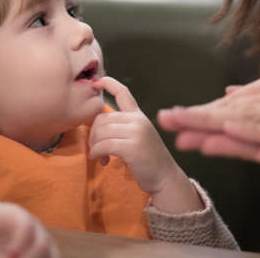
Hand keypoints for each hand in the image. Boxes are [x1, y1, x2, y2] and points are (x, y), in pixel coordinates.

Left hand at [89, 77, 202, 212]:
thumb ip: (124, 126)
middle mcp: (138, 120)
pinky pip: (104, 145)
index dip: (109, 83)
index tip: (97, 81)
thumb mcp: (139, 136)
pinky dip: (96, 152)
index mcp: (139, 116)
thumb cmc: (148, 160)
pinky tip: (100, 159)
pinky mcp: (132, 147)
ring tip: (100, 156)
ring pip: (101, 131)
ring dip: (94, 145)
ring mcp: (136, 133)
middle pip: (103, 118)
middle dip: (93, 133)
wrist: (166, 178)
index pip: (123, 93)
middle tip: (95, 148)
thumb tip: (97, 125)